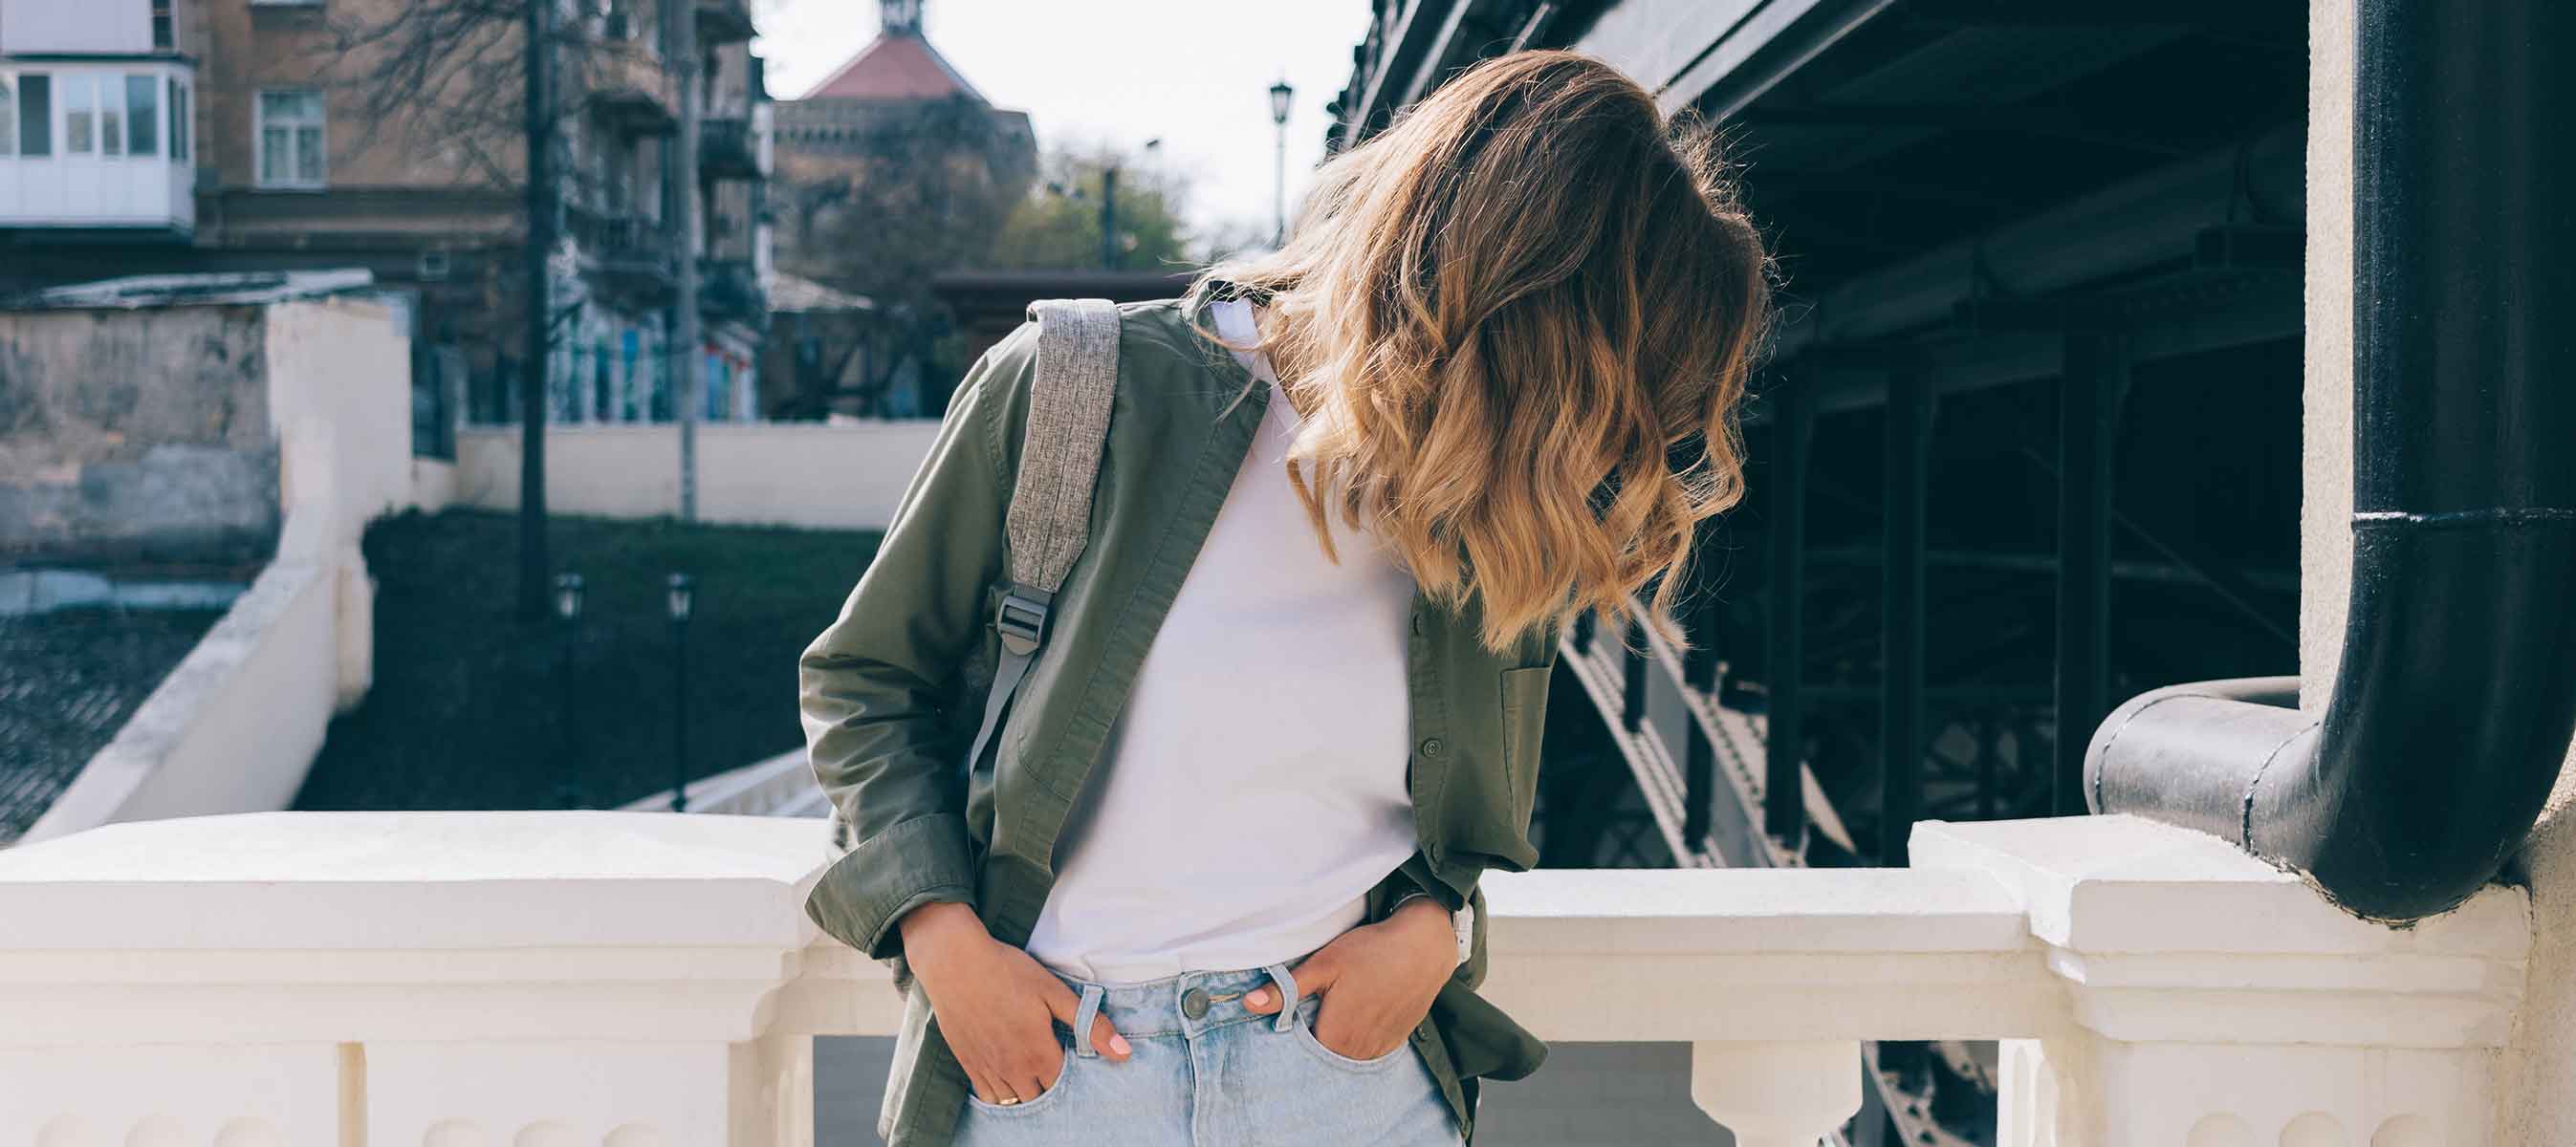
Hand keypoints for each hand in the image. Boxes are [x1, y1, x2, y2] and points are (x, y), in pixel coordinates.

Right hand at [898, 901, 1130, 1103]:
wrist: (954, 962)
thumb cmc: (1007, 971)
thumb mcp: (1054, 992)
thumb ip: (1088, 1025)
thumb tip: (1124, 1053)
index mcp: (1039, 1053)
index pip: (1064, 1085)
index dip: (1072, 1076)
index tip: (1073, 1058)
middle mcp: (1013, 1069)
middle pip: (1039, 1098)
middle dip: (1049, 1087)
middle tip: (1053, 1064)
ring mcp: (988, 1069)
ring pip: (1013, 1101)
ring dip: (1026, 1093)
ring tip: (1033, 1073)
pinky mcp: (968, 1063)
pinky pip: (987, 1097)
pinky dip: (1000, 1095)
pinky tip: (1007, 1078)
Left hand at [1244, 897, 1456, 1059]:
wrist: (1424, 946)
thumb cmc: (1370, 952)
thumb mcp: (1322, 965)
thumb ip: (1285, 990)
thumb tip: (1248, 1004)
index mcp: (1335, 1037)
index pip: (1300, 1054)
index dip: (1291, 1037)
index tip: (1290, 1017)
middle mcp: (1358, 1052)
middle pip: (1323, 1056)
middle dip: (1313, 1038)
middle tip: (1314, 1008)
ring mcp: (1379, 1049)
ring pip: (1346, 1054)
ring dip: (1337, 1040)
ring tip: (1337, 1009)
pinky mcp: (1395, 1041)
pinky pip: (1367, 1050)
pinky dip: (1358, 1038)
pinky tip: (1358, 1014)